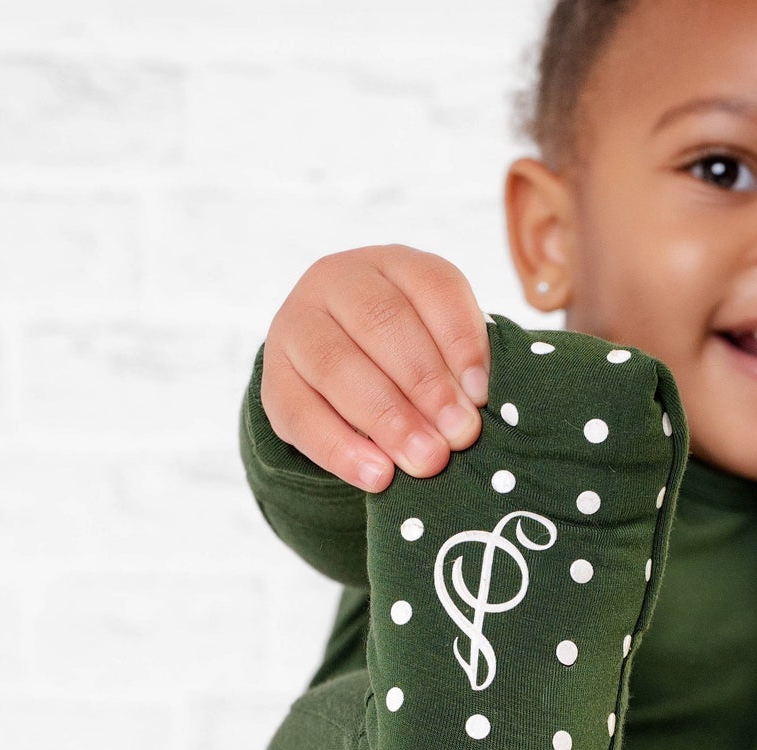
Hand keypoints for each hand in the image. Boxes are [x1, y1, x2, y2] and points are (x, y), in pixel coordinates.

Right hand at [259, 244, 491, 491]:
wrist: (349, 376)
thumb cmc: (418, 360)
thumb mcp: (445, 350)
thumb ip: (463, 370)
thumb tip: (473, 413)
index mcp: (395, 265)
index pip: (432, 286)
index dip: (461, 340)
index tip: (482, 394)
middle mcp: (338, 281)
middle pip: (381, 322)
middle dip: (426, 384)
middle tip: (461, 435)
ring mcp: (297, 324)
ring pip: (336, 365)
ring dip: (388, 419)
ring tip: (428, 461)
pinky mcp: (274, 378)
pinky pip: (301, 414)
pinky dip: (341, 450)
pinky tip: (378, 477)